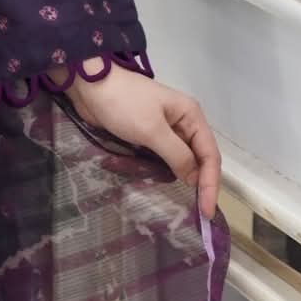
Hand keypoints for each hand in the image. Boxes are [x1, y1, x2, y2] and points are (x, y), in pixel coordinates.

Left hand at [57, 61, 221, 219]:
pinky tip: (167, 188)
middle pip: (199, 158)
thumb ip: (176, 155)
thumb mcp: (152, 130)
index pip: (209, 154)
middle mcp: (183, 123)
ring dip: (185, 180)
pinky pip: (163, 158)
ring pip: (182, 160)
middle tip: (200, 214)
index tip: (207, 211)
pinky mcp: (147, 136)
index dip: (210, 183)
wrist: (90, 86)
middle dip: (201, 184)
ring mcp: (165, 130)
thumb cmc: (124, 104)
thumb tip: (194, 179)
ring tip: (188, 206)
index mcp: (191, 116)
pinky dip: (167, 173)